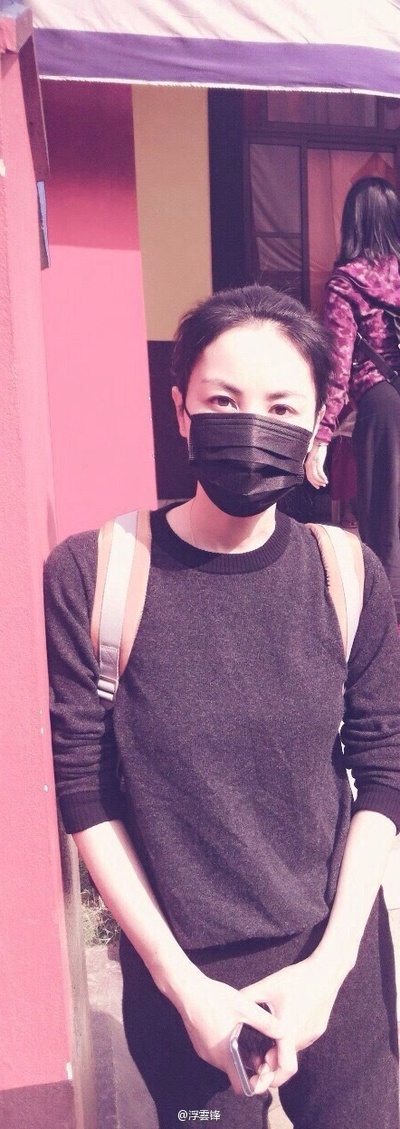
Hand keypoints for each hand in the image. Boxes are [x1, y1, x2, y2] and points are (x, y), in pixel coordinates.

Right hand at [173, 969, 282, 1093]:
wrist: (187, 990)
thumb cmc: (215, 999)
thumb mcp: (245, 1008)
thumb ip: (266, 1022)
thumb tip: (283, 1032)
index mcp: (225, 1055)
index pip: (241, 1086)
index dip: (254, 1082)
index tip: (262, 1068)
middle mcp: (213, 1058)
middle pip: (235, 1073)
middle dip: (248, 1066)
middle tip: (259, 1050)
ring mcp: (204, 1051)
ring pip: (225, 1062)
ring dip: (237, 1055)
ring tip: (247, 1038)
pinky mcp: (199, 1043)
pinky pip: (216, 1052)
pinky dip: (226, 1048)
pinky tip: (232, 1029)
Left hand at [240, 952, 340, 1090]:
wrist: (327, 971)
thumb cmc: (296, 978)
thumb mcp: (267, 986)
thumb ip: (247, 997)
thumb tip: (231, 1005)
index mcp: (288, 1031)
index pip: (283, 1069)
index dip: (269, 1079)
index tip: (256, 1081)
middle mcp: (302, 1038)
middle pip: (284, 1062)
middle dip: (269, 1065)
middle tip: (255, 1060)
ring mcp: (312, 1035)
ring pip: (292, 1052)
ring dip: (279, 1052)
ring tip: (265, 1043)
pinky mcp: (317, 1029)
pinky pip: (300, 1041)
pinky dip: (289, 1042)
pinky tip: (281, 1028)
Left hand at [304, 442, 328, 488]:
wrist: (319, 440)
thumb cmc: (317, 449)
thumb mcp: (313, 457)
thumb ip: (313, 464)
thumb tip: (316, 472)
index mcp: (306, 464)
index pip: (308, 476)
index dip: (312, 482)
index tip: (317, 486)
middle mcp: (308, 464)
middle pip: (311, 477)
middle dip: (316, 483)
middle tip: (320, 487)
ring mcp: (313, 463)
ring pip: (315, 476)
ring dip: (320, 481)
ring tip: (325, 483)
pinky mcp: (318, 461)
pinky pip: (320, 472)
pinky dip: (323, 477)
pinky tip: (326, 480)